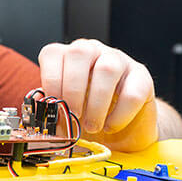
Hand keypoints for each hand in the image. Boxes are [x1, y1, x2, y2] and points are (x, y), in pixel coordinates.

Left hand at [38, 38, 158, 151]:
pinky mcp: (142, 77)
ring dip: (96, 103)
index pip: (53, 54)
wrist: (125, 129)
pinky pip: (132, 91)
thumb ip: (53, 108)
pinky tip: (111, 126)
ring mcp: (119, 60)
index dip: (50, 81)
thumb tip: (39, 112)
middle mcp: (94, 52)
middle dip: (73, 89)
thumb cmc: (90, 116)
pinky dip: (118, 115)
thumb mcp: (67, 111)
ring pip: (107, 69)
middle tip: (74, 116)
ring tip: (92, 126)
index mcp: (69, 57)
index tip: (54, 107)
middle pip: (80, 53)